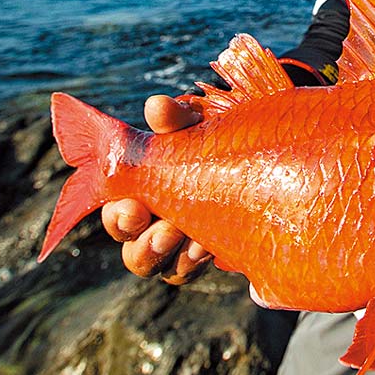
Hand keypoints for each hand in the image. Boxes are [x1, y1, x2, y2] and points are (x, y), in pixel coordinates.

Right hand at [100, 95, 212, 284]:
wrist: (257, 150)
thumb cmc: (212, 132)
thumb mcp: (193, 120)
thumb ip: (174, 117)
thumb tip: (157, 106)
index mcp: (140, 194)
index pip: (116, 215)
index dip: (119, 218)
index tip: (133, 208)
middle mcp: (156, 225)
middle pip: (136, 254)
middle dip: (145, 247)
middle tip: (166, 232)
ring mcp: (184, 244)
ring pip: (166, 267)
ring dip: (175, 256)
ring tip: (193, 241)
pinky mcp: (214, 251)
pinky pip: (198, 267)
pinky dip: (200, 259)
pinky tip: (211, 245)